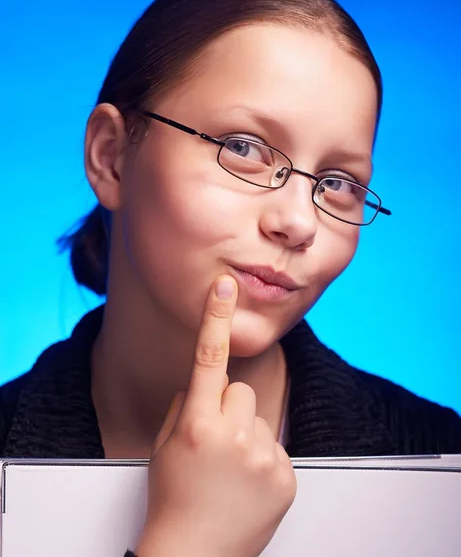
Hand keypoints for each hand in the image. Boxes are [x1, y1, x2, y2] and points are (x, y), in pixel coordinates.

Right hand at [136, 275, 296, 556]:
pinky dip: (262, 458)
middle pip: (239, 390)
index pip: (208, 357)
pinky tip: (247, 483)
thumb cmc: (173, 501)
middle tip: (214, 443)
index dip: (216, 316)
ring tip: (230, 469)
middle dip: (226, 407)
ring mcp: (264, 456)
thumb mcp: (165, 447)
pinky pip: (275, 444)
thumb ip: (186, 406)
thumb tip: (207, 385)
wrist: (196, 556)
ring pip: (258, 416)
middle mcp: (233, 436)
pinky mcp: (286, 475)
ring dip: (245, 433)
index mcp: (197, 425)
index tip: (225, 285)